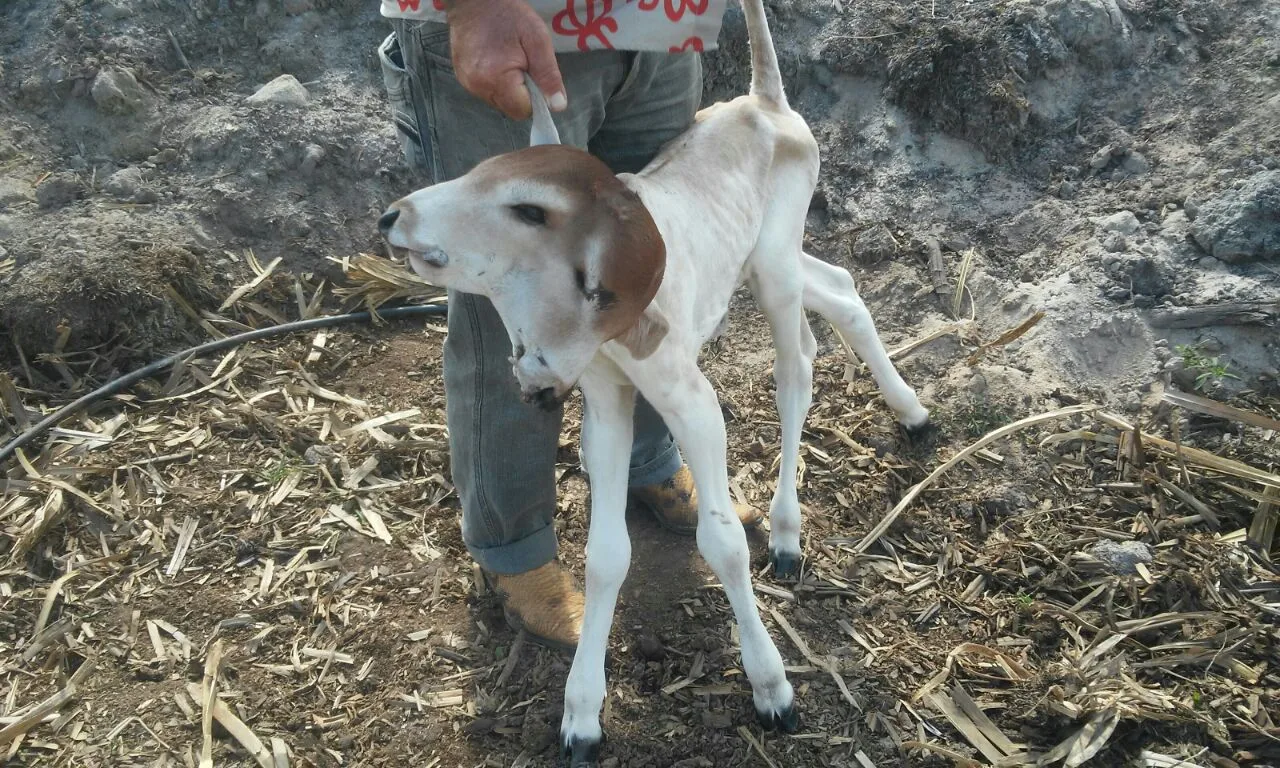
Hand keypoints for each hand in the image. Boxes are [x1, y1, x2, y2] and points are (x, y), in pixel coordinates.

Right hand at [446, 0, 567, 120]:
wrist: (475, 0)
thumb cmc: (509, 16)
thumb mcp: (537, 41)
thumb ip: (549, 76)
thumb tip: (558, 106)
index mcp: (496, 79)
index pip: (523, 110)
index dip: (535, 98)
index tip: (535, 77)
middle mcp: (478, 87)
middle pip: (510, 108)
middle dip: (521, 93)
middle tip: (522, 65)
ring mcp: (467, 83)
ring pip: (498, 101)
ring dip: (508, 88)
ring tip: (508, 60)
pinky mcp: (462, 78)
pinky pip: (486, 91)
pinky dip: (495, 82)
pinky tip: (495, 61)